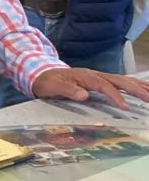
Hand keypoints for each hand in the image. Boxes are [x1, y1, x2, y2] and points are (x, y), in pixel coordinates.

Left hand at [32, 67, 148, 109]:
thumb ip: (67, 89)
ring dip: (139, 86)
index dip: (115, 95)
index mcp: (85, 76)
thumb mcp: (53, 86)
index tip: (124, 107)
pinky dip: (134, 84)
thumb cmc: (48, 81)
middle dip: (135, 89)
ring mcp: (99, 76)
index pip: (103, 85)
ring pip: (123, 79)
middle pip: (118, 80)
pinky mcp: (101, 80)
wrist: (42, 73)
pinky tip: (144, 89)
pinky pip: (120, 81)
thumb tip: (84, 95)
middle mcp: (95, 74)